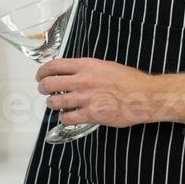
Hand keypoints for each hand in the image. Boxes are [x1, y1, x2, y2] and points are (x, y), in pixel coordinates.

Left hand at [36, 58, 159, 128]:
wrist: (144, 96)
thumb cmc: (129, 81)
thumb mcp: (105, 65)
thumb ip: (86, 68)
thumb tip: (69, 72)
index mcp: (86, 65)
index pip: (54, 66)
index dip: (42, 71)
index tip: (40, 76)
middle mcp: (83, 80)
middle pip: (49, 84)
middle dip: (43, 88)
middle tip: (44, 91)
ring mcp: (86, 98)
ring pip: (55, 102)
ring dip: (52, 104)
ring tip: (56, 104)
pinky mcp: (92, 114)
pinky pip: (68, 118)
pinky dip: (64, 118)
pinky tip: (68, 116)